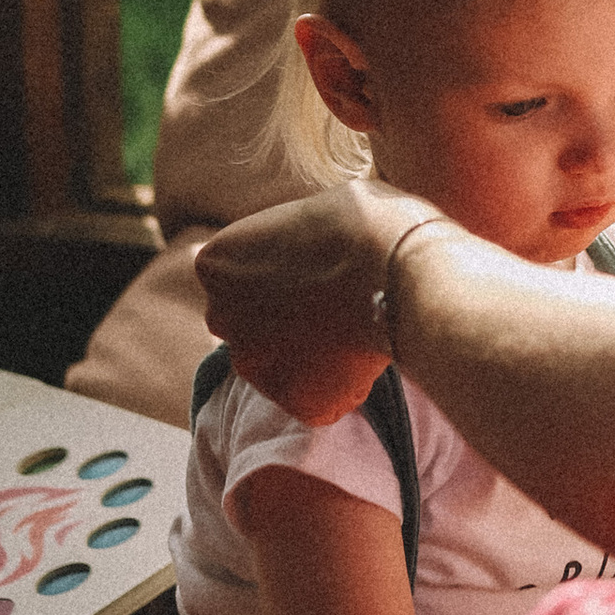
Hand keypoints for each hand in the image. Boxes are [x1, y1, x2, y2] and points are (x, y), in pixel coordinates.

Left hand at [194, 179, 445, 424]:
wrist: (399, 270)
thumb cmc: (362, 224)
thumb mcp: (305, 213)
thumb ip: (283, 242)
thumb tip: (295, 255)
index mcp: (215, 264)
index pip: (236, 280)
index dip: (278, 277)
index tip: (312, 271)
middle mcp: (221, 318)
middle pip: (249, 325)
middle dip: (281, 320)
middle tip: (329, 304)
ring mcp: (254, 366)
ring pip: (278, 364)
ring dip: (305, 354)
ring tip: (350, 328)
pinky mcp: (295, 401)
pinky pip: (311, 396)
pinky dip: (334, 384)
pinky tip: (361, 354)